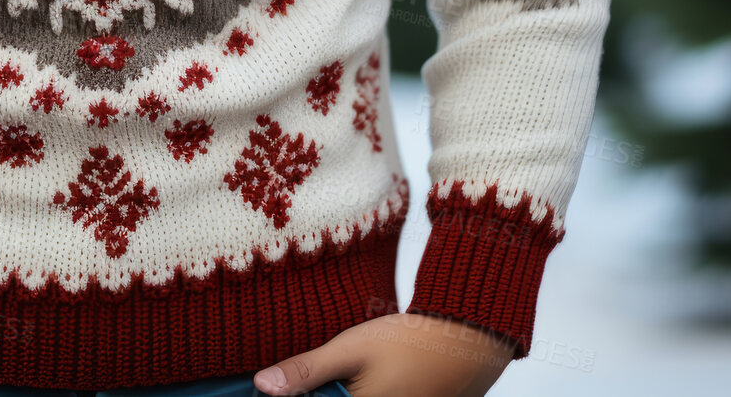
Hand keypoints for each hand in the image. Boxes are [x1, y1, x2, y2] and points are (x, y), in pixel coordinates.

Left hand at [253, 313, 514, 396]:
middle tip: (326, 377)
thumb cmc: (412, 341)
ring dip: (343, 393)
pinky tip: (371, 381)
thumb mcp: (351, 349)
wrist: (468, 339)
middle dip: (326, 392)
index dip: (303, 395)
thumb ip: (306, 371)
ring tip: (357, 376)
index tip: (296, 385)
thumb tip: (263, 385)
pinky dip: (365, 393)